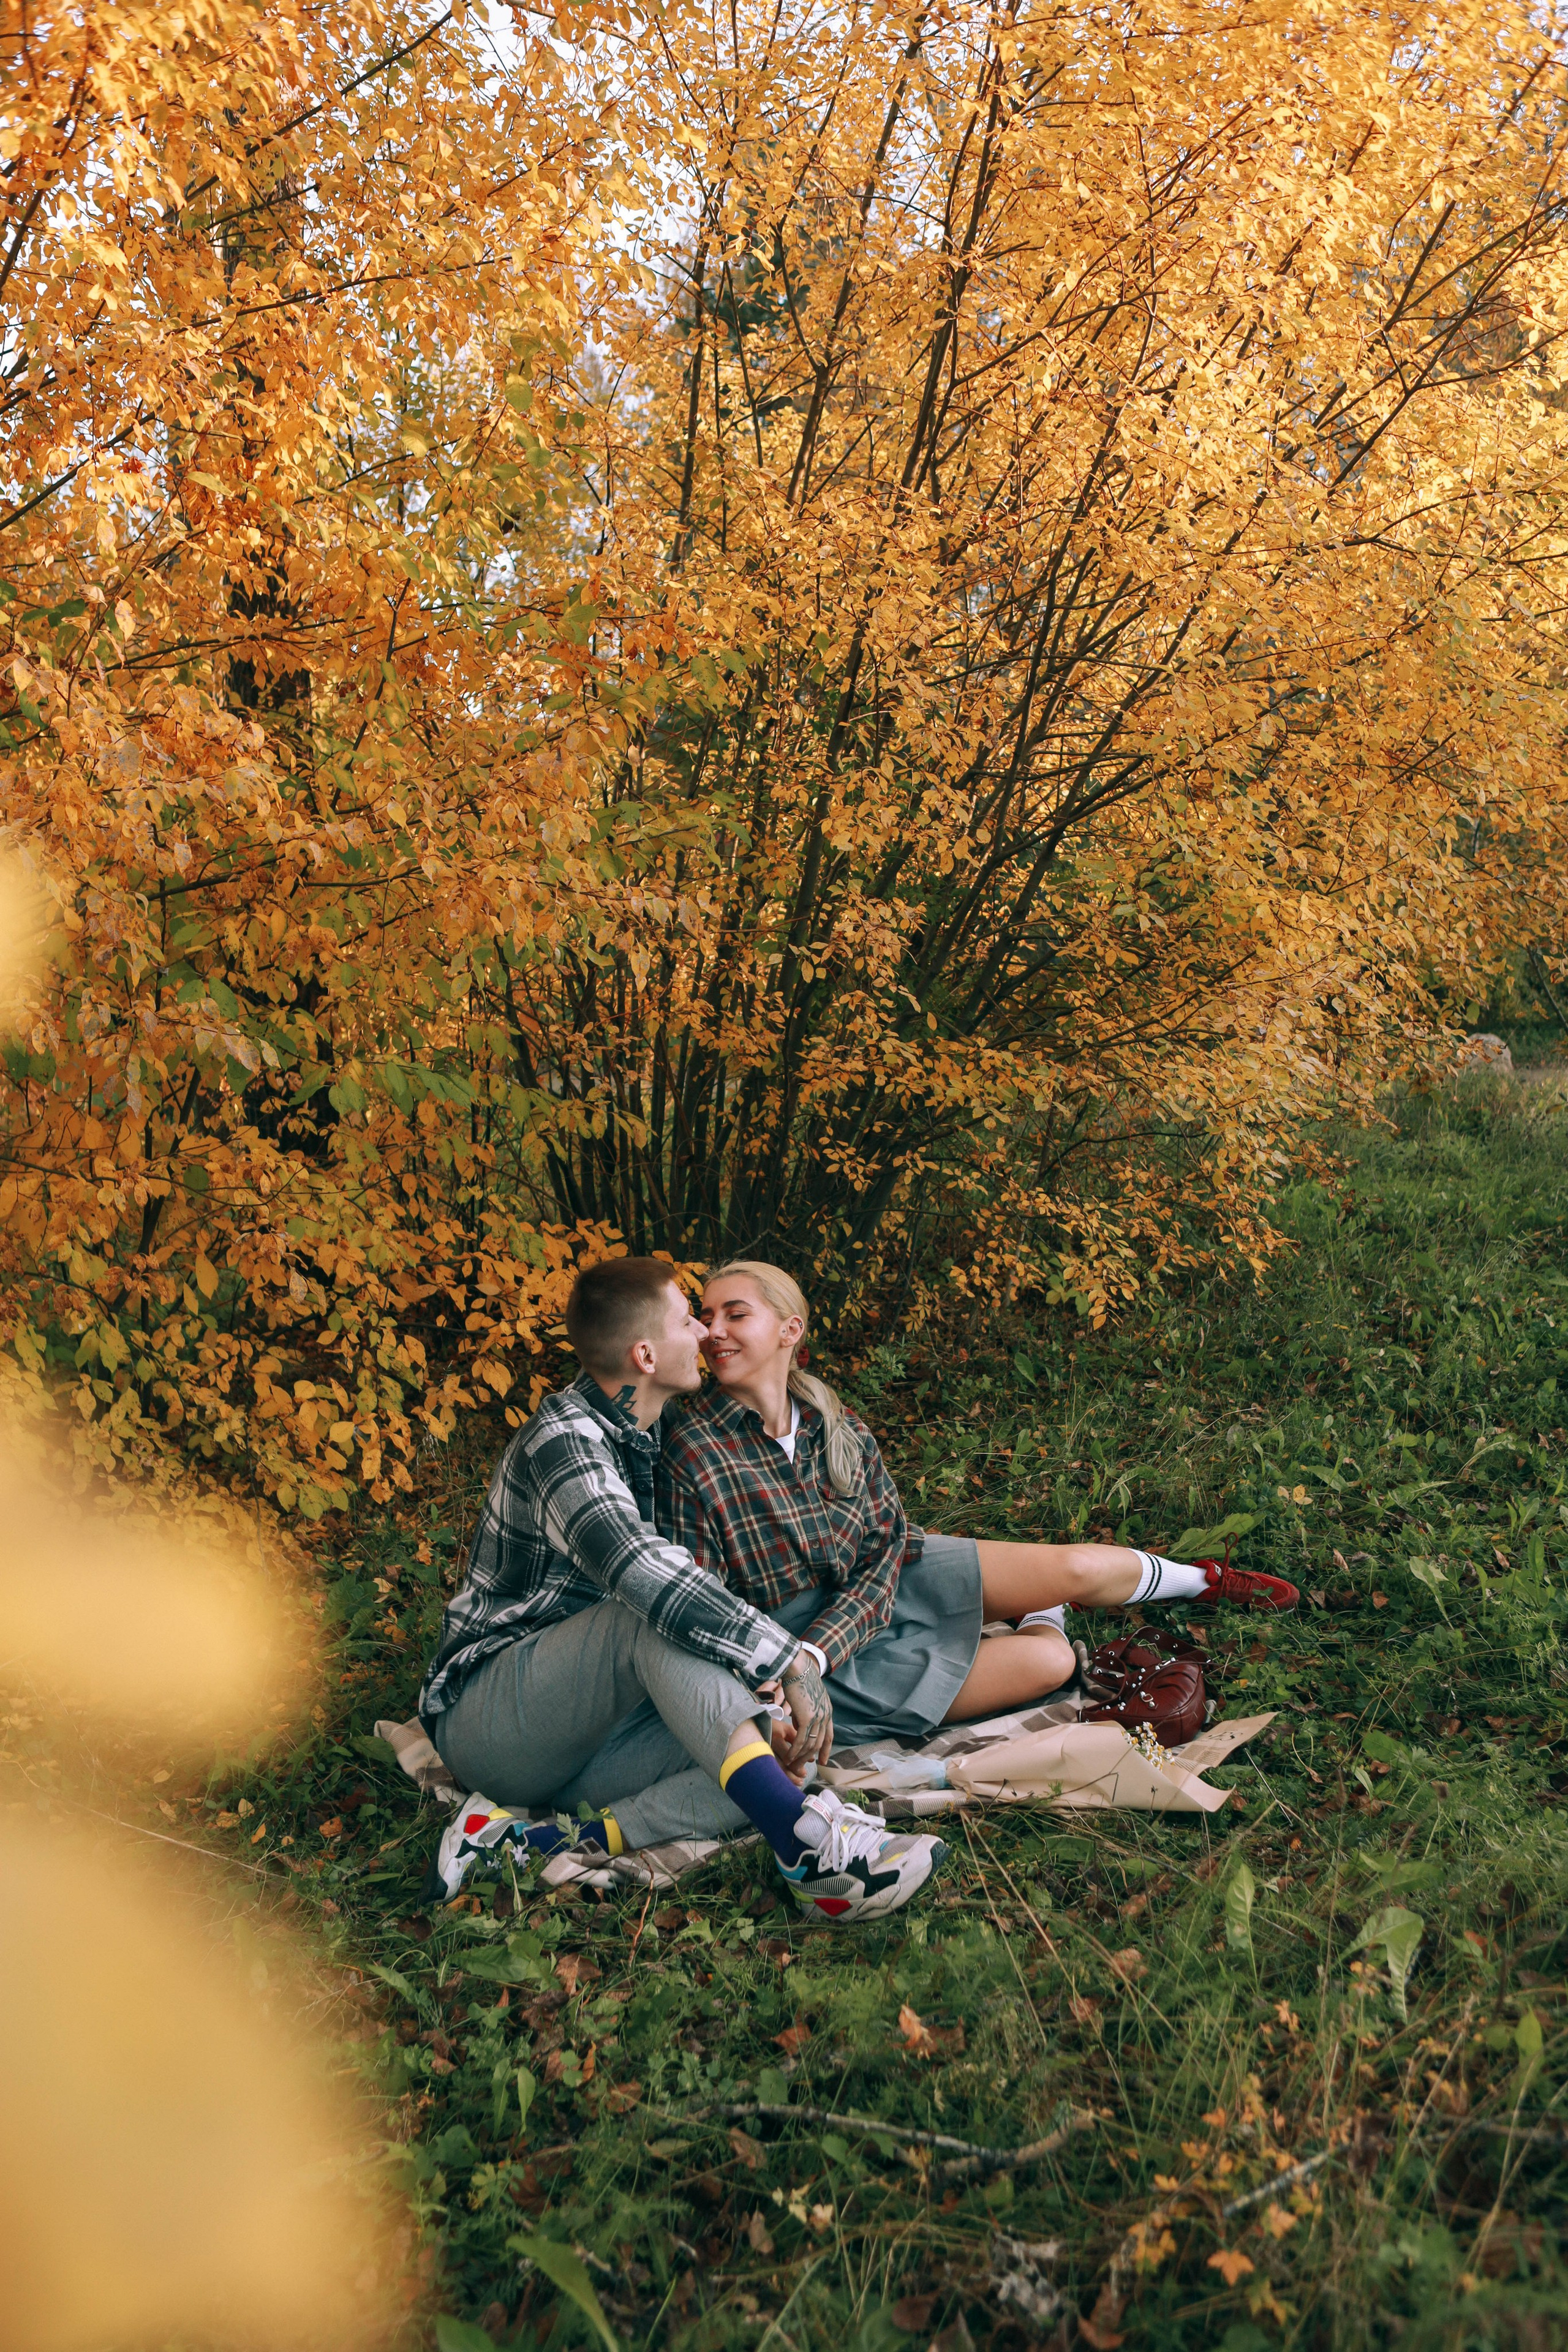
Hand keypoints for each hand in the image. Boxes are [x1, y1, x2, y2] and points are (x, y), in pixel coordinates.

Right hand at [778, 1649, 832, 1771]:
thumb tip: (799, 1727)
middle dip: (811, 1758)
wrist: (797, 1668)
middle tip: (803, 1768)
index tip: (822, 1761)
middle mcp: (825, 1715)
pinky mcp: (807, 1718)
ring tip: (792, 1764)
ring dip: (801, 1756)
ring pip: (811, 1744)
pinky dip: (795, 1751)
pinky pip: (801, 1740)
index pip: (829, 1735)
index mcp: (827, 1711)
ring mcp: (818, 1717)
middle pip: (820, 1743)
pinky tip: (789, 1757)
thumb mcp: (806, 1699)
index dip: (826, 1749)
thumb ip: (805, 1714)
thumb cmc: (799, 1680)